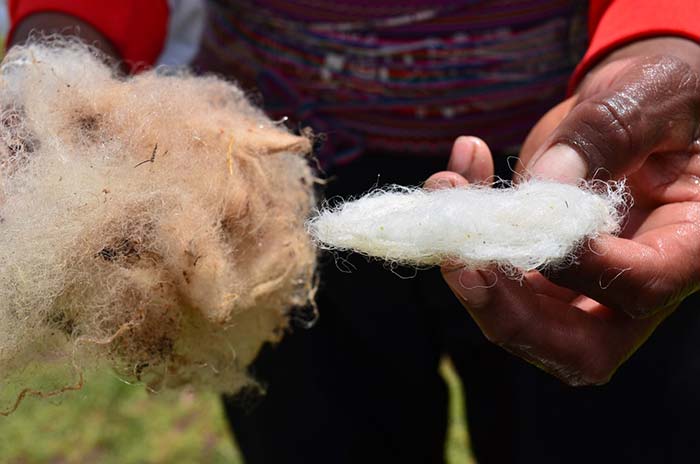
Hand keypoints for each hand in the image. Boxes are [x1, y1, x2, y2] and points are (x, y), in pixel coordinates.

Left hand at [428, 37, 699, 384]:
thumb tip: (545, 185)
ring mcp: (587, 287)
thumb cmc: (658, 95)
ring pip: (527, 326)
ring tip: (448, 190)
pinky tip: (453, 178)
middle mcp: (640, 283)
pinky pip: (499, 285)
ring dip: (472, 277)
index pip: (640, 288)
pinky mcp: (544, 273)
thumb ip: (606, 135)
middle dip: (509, 314)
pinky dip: (464, 242)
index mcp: (690, 246)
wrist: (629, 106)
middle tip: (458, 262)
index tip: (530, 217)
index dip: (582, 265)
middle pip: (581, 348)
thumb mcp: (647, 95)